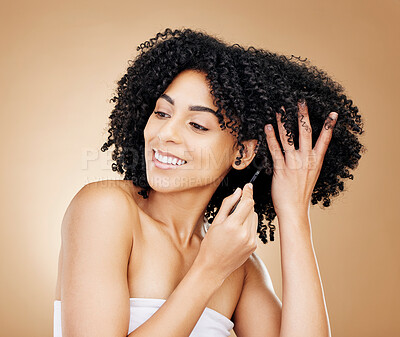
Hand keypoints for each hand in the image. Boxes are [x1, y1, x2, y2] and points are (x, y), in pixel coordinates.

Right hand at [195, 183, 257, 282]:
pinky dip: (248, 226)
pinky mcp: (254, 246)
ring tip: (234, 224)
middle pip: (252, 209)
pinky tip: (237, 233)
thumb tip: (238, 191)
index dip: (248, 193)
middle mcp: (245, 233)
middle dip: (245, 205)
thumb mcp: (215, 222)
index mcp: (233, 225)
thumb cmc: (210, 245)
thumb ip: (228, 204)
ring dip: (247, 215)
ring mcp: (251, 241)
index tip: (247, 187)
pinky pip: (254, 229)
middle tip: (234, 209)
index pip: (247, 203)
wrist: (213, 268)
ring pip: (254, 218)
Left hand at [264, 99, 337, 219]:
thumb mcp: (310, 175)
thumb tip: (306, 151)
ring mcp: (293, 164)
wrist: (294, 210)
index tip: (333, 113)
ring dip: (283, 122)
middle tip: (300, 101)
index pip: (325, 140)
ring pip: (289, 138)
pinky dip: (271, 137)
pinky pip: (275, 150)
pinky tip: (267, 127)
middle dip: (303, 115)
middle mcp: (306, 160)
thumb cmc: (300, 194)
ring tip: (279, 109)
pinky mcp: (281, 169)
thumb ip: (309, 162)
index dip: (329, 126)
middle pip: (306, 133)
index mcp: (316, 162)